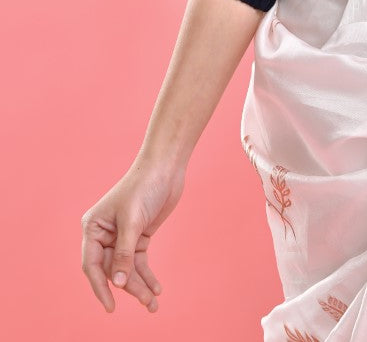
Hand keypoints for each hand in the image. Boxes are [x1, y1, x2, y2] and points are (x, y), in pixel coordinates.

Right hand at [81, 158, 185, 312]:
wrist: (165, 168)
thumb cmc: (144, 187)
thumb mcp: (132, 221)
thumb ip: (124, 253)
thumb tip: (118, 283)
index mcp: (94, 227)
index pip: (92, 265)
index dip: (100, 287)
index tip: (110, 306)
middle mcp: (105, 234)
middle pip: (113, 270)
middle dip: (129, 287)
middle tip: (148, 303)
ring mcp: (122, 236)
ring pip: (127, 269)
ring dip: (139, 285)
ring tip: (153, 303)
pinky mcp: (138, 235)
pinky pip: (138, 261)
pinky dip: (146, 275)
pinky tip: (155, 288)